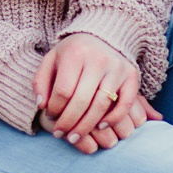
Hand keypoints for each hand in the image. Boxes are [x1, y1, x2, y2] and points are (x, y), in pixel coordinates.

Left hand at [33, 33, 159, 153]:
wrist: (102, 35)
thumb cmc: (72, 53)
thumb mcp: (52, 60)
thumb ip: (41, 82)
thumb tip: (42, 106)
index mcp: (75, 53)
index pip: (63, 90)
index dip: (55, 109)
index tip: (51, 117)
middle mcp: (98, 60)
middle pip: (82, 100)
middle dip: (69, 122)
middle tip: (61, 135)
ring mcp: (117, 68)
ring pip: (102, 105)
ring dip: (87, 126)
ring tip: (75, 137)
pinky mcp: (131, 76)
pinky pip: (125, 103)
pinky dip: (114, 118)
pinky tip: (101, 127)